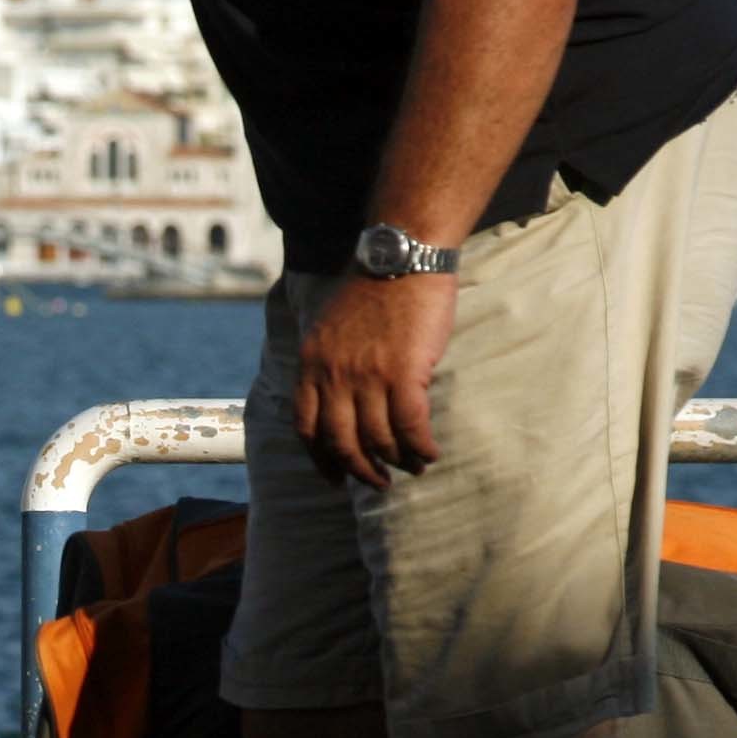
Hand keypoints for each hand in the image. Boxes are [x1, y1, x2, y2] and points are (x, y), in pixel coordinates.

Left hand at [293, 268, 457, 490]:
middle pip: (341, 442)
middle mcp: (333, 374)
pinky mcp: (403, 372)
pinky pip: (410, 426)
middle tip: (378, 483)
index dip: (322, 460)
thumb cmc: (372, 287)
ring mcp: (367, 375)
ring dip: (396, 462)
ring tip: (412, 467)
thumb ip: (327, 362)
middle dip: (360, 471)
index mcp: (311, 363)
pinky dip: (420, 446)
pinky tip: (429, 452)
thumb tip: (339, 400)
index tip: (336, 478)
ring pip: (378, 439)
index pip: (306, 428)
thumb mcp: (329, 325)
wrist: (401, 254)